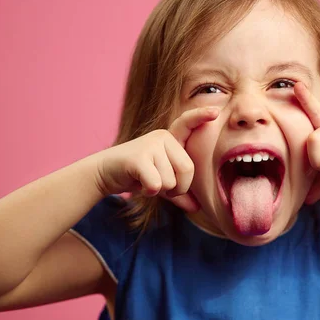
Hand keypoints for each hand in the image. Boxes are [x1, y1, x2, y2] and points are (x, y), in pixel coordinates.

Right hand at [93, 107, 218, 211]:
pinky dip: (149, 191)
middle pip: (188, 169)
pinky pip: (156, 184)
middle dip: (178, 187)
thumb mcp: (161, 183)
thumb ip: (180, 193)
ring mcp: (150, 144)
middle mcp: (162, 137)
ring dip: (159, 190)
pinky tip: (138, 184)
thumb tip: (196, 207)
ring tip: (144, 180)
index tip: (216, 112)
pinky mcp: (138, 157)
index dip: (200, 116)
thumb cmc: (136, 177)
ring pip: (171, 181)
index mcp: (170, 140)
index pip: (187, 124)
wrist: (104, 174)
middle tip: (160, 186)